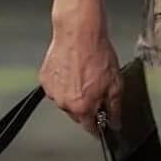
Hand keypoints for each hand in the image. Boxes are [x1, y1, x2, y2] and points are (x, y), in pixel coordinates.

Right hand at [40, 20, 122, 136]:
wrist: (79, 32)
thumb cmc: (97, 54)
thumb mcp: (115, 83)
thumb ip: (114, 108)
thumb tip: (115, 123)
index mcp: (82, 107)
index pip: (89, 128)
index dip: (98, 126)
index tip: (102, 123)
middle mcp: (64, 103)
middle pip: (77, 114)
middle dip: (86, 106)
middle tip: (95, 88)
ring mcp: (52, 91)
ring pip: (65, 101)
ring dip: (73, 94)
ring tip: (82, 75)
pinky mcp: (44, 78)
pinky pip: (55, 87)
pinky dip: (63, 83)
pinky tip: (72, 70)